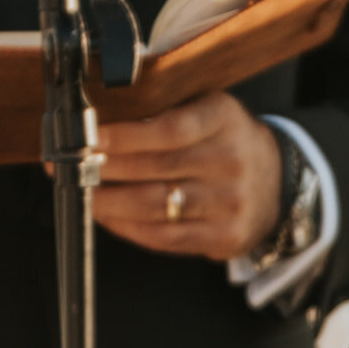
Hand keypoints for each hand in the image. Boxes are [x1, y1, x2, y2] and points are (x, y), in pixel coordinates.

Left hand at [93, 92, 282, 258]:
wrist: (277, 182)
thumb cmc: (227, 142)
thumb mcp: (208, 109)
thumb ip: (166, 110)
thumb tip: (100, 123)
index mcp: (224, 119)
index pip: (167, 129)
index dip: (122, 137)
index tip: (88, 138)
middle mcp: (231, 161)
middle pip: (155, 169)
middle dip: (103, 169)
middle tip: (71, 165)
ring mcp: (230, 203)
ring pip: (154, 206)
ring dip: (108, 201)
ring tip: (82, 192)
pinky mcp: (225, 237)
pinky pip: (164, 238)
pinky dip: (127, 228)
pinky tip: (108, 215)